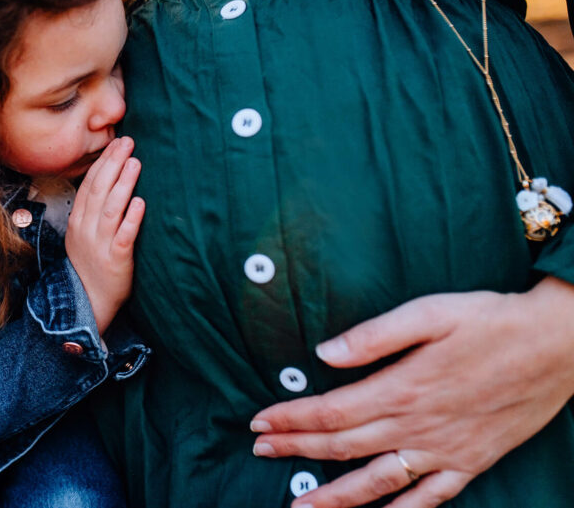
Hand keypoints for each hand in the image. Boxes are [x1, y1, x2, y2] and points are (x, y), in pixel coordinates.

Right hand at [66, 136, 144, 334]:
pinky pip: (123, 236)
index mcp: (78, 221)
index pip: (90, 184)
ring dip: (123, 184)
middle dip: (113, 164)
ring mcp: (100, 244)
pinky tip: (140, 202)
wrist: (89, 303)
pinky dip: (131, 219)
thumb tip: (109, 182)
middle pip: (99, 190)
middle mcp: (86, 229)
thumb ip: (93, 211)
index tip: (116, 143)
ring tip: (135, 163)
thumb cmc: (91, 266)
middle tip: (128, 143)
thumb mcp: (83, 235)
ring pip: (111, 209)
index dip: (103, 162)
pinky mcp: (116, 260)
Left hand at [250, 277, 573, 507]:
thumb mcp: (428, 313)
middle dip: (296, 449)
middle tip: (260, 450)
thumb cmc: (490, 321)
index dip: (290, 419)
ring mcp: (445, 451)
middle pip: (343, 447)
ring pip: (377, 483)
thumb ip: (372, 336)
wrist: (558, 345)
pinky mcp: (471, 462)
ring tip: (299, 507)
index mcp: (400, 389)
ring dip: (334, 496)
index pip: (329, 412)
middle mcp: (417, 428)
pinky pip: (430, 499)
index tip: (258, 421)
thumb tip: (323, 354)